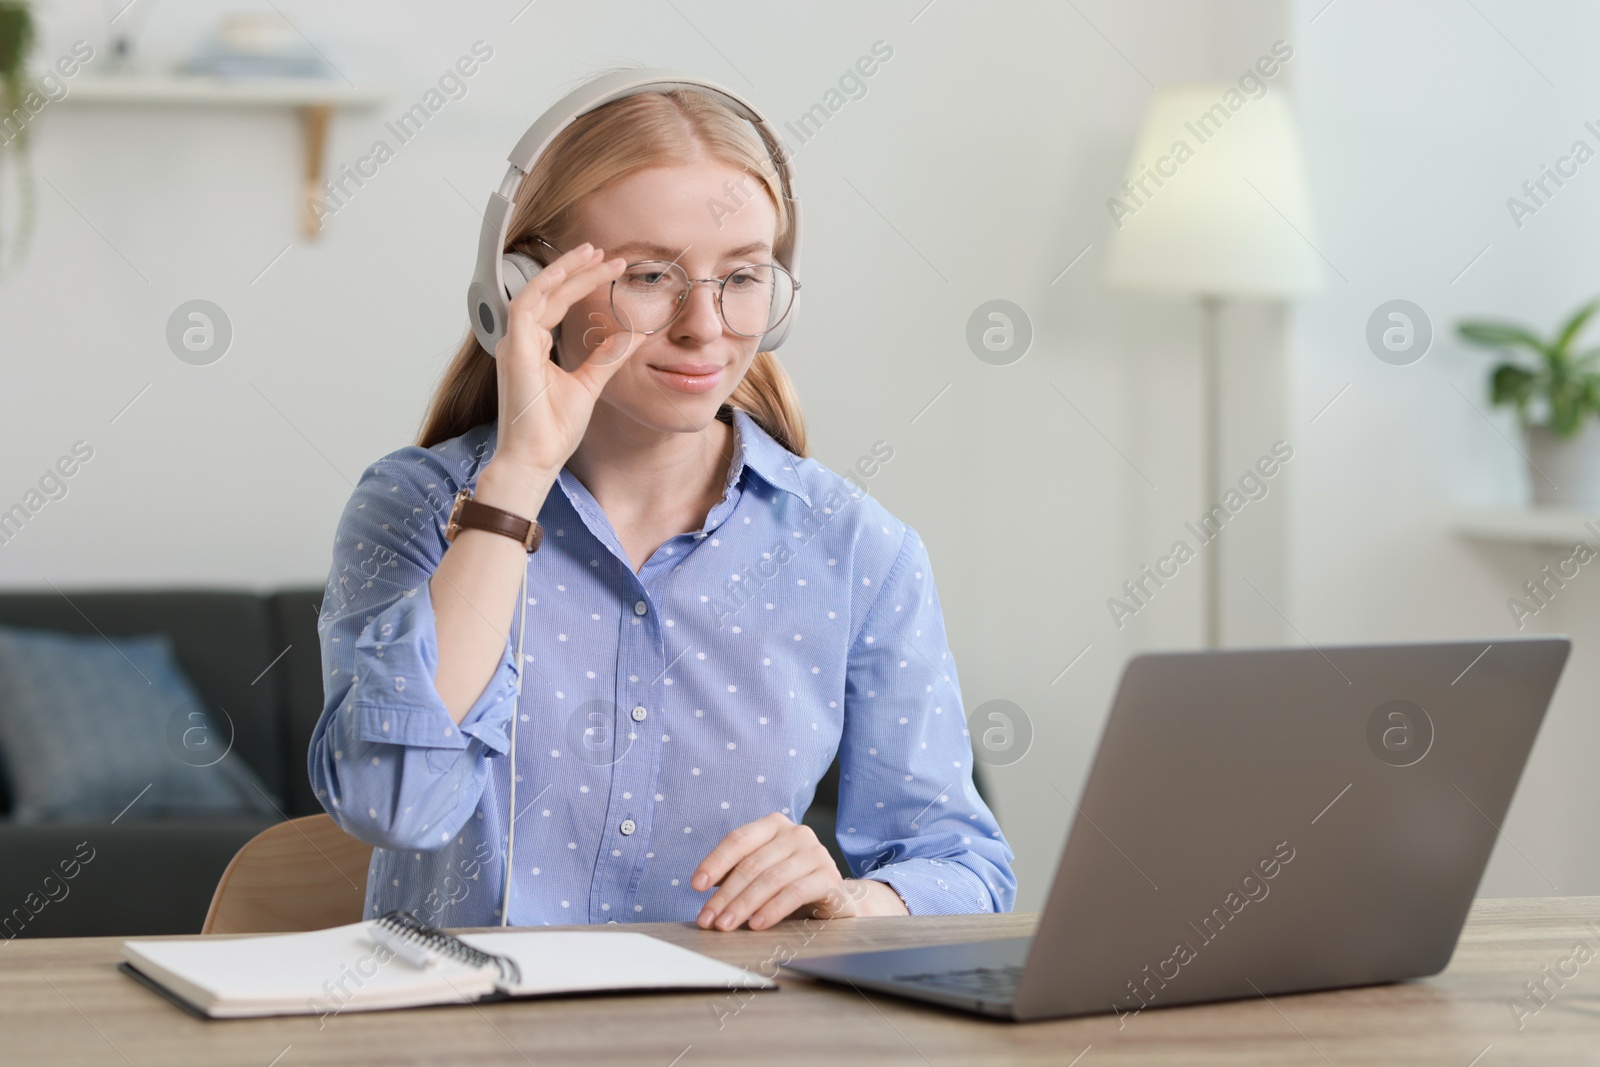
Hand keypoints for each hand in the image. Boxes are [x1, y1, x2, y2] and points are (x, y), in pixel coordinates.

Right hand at [491, 242, 641, 476]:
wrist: (536, 459)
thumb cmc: (552, 430)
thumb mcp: (588, 385)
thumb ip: (606, 357)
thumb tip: (632, 336)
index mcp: (533, 347)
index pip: (557, 303)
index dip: (580, 282)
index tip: (608, 267)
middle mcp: (520, 341)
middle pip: (548, 292)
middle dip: (576, 269)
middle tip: (603, 251)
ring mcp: (514, 345)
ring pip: (538, 292)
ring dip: (564, 271)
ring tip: (592, 254)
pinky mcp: (514, 352)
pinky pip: (526, 307)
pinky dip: (546, 287)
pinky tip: (569, 274)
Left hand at [691, 812, 909, 930]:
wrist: (836, 900)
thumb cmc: (790, 885)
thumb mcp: (761, 875)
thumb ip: (737, 874)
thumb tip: (704, 886)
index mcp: (774, 825)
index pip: (738, 840)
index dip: (715, 862)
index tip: (696, 886)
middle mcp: (797, 833)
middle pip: (751, 864)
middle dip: (725, 894)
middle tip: (707, 919)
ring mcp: (816, 853)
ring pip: (770, 879)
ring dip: (743, 905)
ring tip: (726, 925)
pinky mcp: (829, 877)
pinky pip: (795, 893)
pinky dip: (772, 910)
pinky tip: (756, 925)